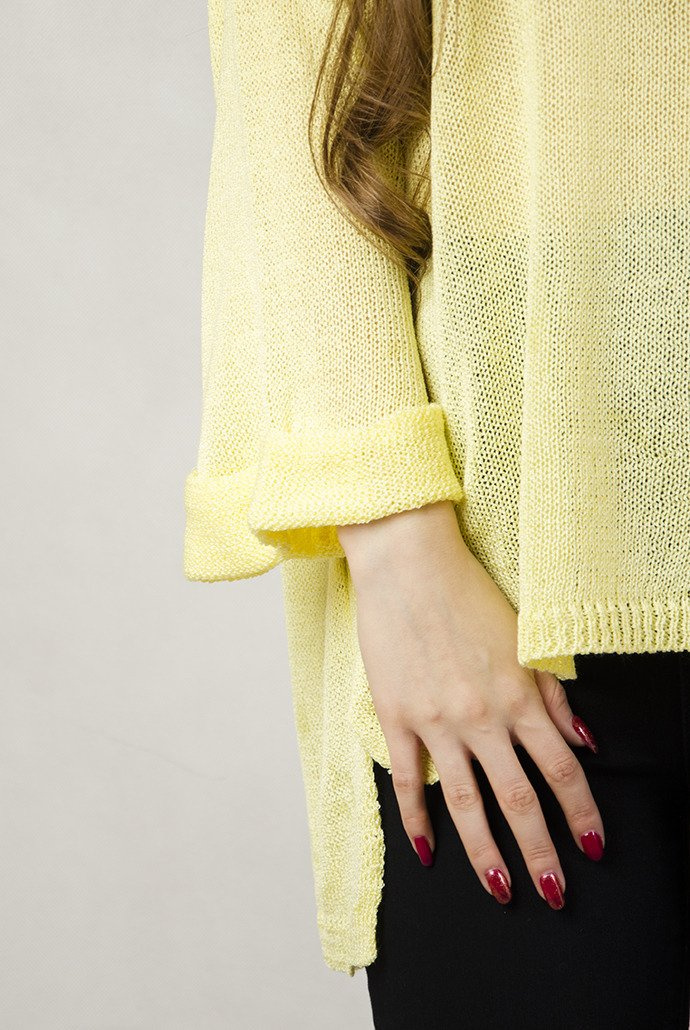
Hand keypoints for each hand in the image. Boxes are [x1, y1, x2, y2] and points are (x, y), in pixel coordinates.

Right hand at [336, 500, 603, 907]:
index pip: (561, 771)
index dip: (581, 814)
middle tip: (552, 893)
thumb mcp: (524, 640)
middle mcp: (482, 716)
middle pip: (518, 800)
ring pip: (466, 803)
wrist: (408, 563)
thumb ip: (554, 697)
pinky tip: (426, 851)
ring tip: (500, 889)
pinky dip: (417, 820)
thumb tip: (585, 745)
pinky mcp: (397, 717)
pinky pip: (409, 781)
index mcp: (519, 695)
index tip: (592, 847)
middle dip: (540, 853)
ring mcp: (436, 721)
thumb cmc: (467, 594)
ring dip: (485, 853)